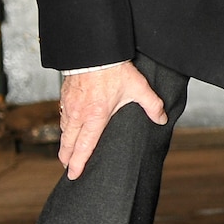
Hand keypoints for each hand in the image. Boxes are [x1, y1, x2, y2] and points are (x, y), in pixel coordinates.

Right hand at [58, 62, 166, 179]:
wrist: (95, 50)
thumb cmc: (115, 69)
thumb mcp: (138, 88)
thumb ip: (152, 105)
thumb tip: (162, 119)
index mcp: (96, 116)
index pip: (85, 145)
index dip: (78, 162)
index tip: (73, 174)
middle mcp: (79, 113)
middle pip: (69, 142)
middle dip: (67, 157)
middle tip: (66, 168)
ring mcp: (69, 105)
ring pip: (64, 130)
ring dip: (64, 143)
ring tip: (65, 153)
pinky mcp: (64, 96)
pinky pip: (62, 116)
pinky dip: (63, 126)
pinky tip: (66, 129)